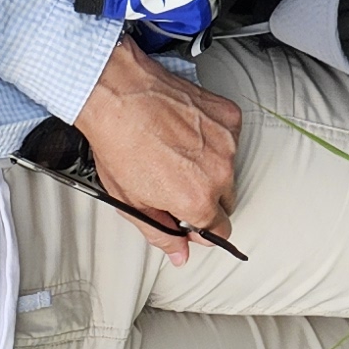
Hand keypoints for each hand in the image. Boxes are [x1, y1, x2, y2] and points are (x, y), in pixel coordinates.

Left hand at [73, 39, 242, 265]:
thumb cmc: (119, 144)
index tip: (187, 220)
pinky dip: (212, 140)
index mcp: (198, 201)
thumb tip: (180, 254)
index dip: (199, 229)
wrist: (119, 94)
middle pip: (226, 201)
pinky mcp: (229, 115)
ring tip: (176, 153)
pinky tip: (184, 133)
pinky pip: (229, 139)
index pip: (220, 232)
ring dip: (209, 168)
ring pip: (228, 169)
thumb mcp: (131, 201)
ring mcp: (228, 141)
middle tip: (175, 184)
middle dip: (205, 199)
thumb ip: (161, 233)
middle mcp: (220, 172)